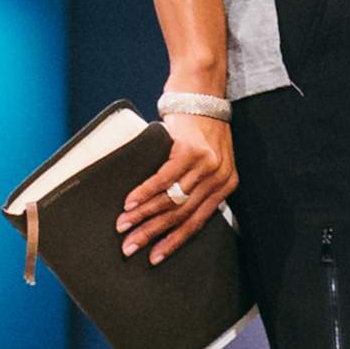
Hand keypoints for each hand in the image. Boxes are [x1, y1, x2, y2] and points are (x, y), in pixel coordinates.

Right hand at [116, 115, 235, 266]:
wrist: (201, 90)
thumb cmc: (200, 128)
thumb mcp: (210, 159)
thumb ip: (199, 185)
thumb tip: (173, 214)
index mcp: (226, 185)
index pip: (198, 222)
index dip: (174, 242)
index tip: (155, 258)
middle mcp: (219, 177)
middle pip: (182, 215)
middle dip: (153, 234)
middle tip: (130, 248)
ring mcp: (206, 164)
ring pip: (171, 200)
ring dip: (143, 216)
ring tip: (123, 226)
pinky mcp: (189, 150)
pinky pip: (163, 178)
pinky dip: (144, 193)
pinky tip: (129, 203)